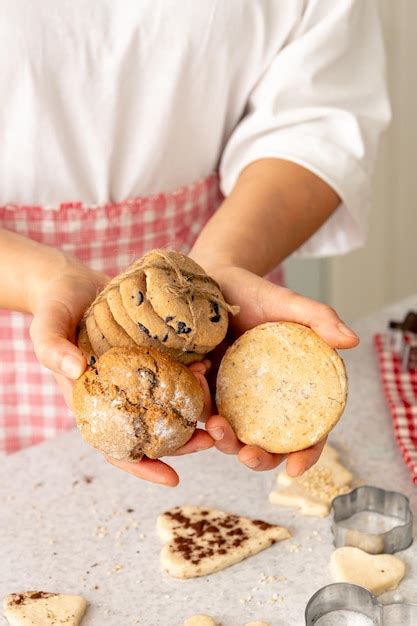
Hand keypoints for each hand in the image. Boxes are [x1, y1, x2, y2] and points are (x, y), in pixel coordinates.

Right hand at [28, 251, 212, 485]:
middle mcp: (121, 396)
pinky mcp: (154, 354)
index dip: (142, 466)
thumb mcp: (47, 323)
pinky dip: (192, 375)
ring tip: (216, 404)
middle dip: (183, 443)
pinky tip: (209, 367)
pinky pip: (176, 371)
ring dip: (194, 410)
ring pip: (170, 404)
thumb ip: (52, 347)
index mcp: (94, 403)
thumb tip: (75, 371)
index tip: (173, 479)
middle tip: (212, 439)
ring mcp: (139, 376)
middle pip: (153, 432)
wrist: (75, 280)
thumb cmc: (56, 305)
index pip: (116, 447)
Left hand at [192, 264, 358, 476]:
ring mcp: (232, 397)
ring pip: (230, 435)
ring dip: (223, 439)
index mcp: (293, 387)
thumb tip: (351, 341)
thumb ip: (319, 318)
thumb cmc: (254, 293)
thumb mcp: (287, 303)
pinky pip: (201, 407)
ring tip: (216, 421)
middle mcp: (263, 399)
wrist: (212, 280)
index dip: (305, 454)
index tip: (294, 467)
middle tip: (247, 453)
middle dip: (258, 459)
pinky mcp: (204, 388)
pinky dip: (199, 404)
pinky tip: (197, 377)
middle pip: (266, 443)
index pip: (307, 430)